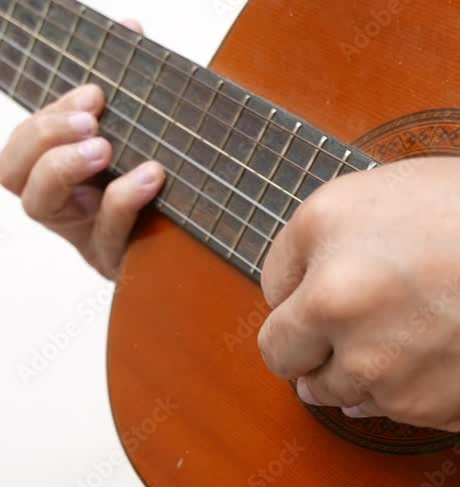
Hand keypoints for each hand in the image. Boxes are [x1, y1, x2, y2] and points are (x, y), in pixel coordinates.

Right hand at [0, 19, 164, 278]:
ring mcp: (85, 237)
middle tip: (91, 122)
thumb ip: (134, 90)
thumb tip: (131, 27)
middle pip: (12, 172)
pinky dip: (125, 199)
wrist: (216, 250)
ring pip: (38, 205)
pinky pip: (108, 235)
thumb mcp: (149, 138)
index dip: (44, 117)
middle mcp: (63, 206)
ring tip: (103, 147)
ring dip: (61, 165)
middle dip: (45, 135)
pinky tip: (151, 176)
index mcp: (62, 173)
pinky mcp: (117, 261)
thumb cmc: (174, 189)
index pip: (21, 143)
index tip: (94, 93)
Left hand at [259, 155, 459, 431]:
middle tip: (350, 331)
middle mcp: (337, 300)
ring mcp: (377, 364)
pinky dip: (403, 392)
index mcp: (327, 229)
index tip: (322, 297)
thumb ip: (335, 242)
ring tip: (413, 336)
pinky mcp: (419, 409)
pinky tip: (442, 356)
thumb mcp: (403, 192)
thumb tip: (299, 295)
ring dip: (357, 373)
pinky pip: (385, 412)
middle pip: (284, 356)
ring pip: (333, 393)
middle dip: (310, 348)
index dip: (299, 297)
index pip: (271, 293)